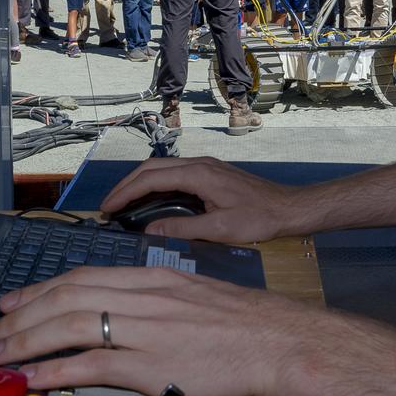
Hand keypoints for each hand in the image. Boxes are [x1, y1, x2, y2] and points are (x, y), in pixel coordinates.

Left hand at [0, 266, 318, 395]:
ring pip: (70, 325)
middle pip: (66, 296)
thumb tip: (118, 313)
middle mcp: (142, 296)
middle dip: (21, 315)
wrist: (275, 338)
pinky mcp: (150, 363)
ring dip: (25, 340)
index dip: (40, 289)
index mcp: (151, 277)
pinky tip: (32, 378)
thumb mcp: (190, 294)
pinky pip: (90, 365)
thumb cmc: (240, 321)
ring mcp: (144, 329)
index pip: (81, 276)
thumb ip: (151, 301)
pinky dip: (54, 371)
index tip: (13, 301)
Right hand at [100, 156, 301, 243]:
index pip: (151, 178)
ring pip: (162, 169)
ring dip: (140, 184)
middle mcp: (199, 164)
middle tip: (107, 207)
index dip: (126, 193)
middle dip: (126, 186)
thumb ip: (183, 228)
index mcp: (198, 174)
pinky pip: (174, 175)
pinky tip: (149, 202)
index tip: (107, 208)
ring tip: (122, 205)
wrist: (288, 208)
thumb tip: (149, 231)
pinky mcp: (210, 174)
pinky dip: (155, 186)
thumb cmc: (259, 218)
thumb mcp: (220, 229)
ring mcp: (205, 167)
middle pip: (152, 168)